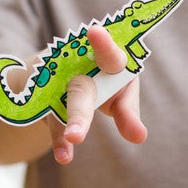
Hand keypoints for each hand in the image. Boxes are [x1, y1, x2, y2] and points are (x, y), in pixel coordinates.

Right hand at [46, 25, 146, 164]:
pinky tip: (64, 156)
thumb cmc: (104, 82)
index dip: (103, 44)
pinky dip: (60, 140)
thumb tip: (140, 137)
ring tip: (74, 140)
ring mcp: (59, 83)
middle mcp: (79, 67)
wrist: (62, 75)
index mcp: (105, 59)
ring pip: (65, 104)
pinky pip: (54, 122)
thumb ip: (128, 113)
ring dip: (72, 122)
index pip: (108, 54)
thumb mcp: (119, 96)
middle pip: (82, 89)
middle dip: (82, 110)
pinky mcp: (47, 101)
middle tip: (81, 127)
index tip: (94, 31)